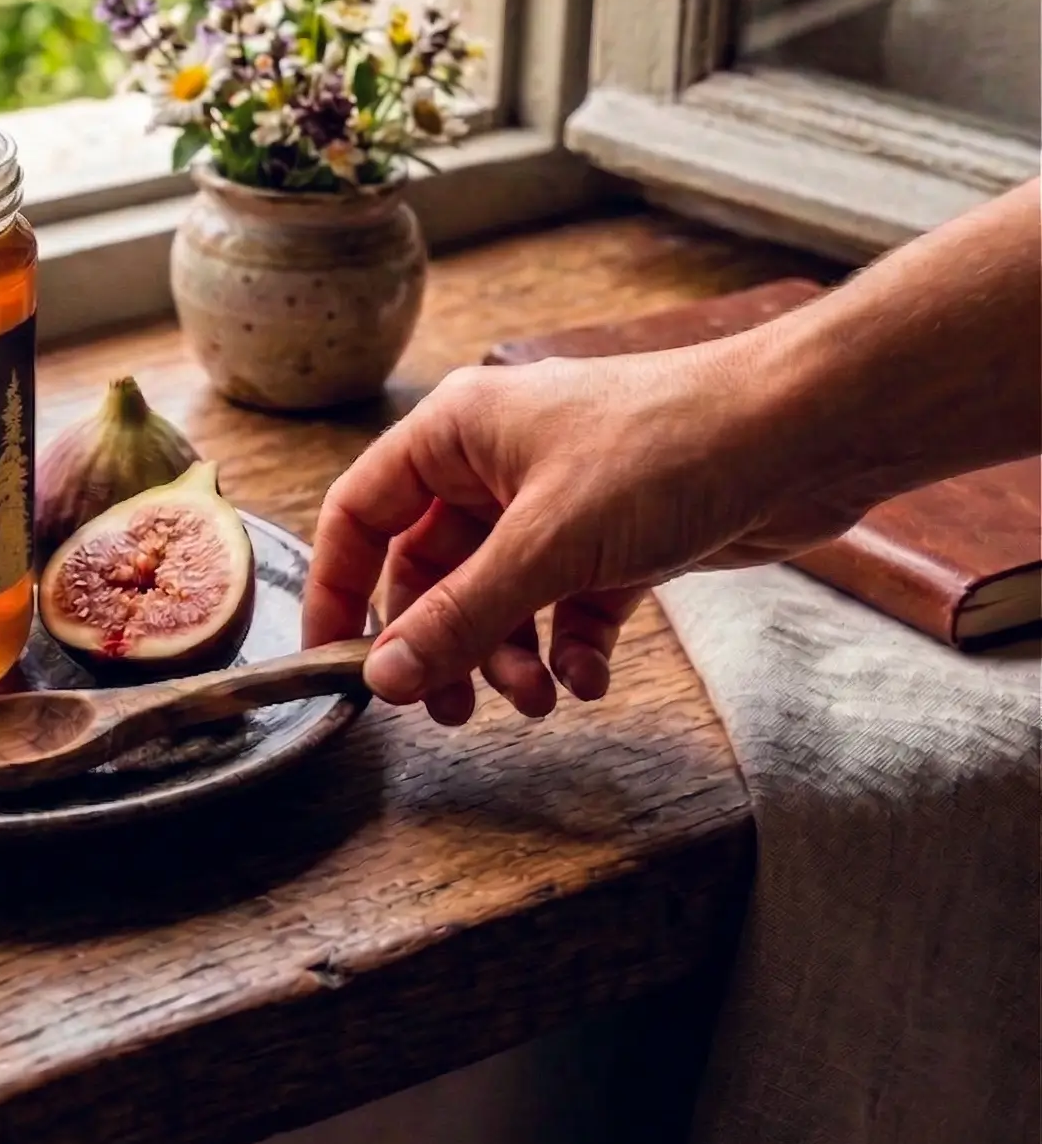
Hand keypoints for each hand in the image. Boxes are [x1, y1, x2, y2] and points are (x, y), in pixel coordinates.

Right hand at [299, 346, 876, 723]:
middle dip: (443, 643)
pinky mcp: (617, 539)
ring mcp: (558, 502)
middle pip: (431, 570)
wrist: (807, 434)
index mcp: (456, 433)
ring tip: (539, 701)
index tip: (336, 662)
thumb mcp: (547, 545)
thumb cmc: (670, 448)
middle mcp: (496, 463)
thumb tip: (383, 678)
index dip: (339, 589)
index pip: (361, 514)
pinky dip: (569, 648)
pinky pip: (565, 607)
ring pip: (498, 596)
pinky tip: (589, 679)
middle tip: (450, 711)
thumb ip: (459, 619)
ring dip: (507, 656)